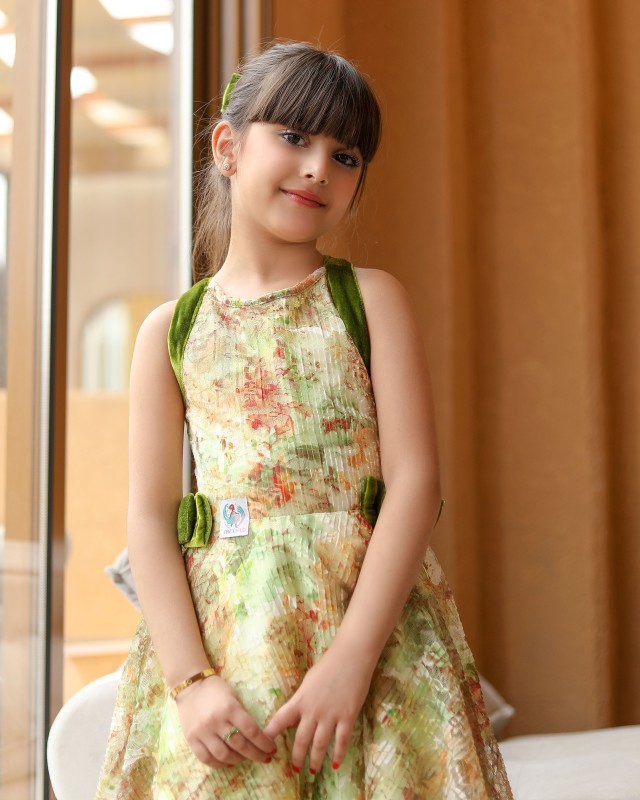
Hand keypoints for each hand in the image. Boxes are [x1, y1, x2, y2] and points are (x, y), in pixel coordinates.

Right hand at [175, 675, 277, 768]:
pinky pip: (206, 759)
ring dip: (239, 760)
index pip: (251, 730)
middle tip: (265, 758)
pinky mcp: (191, 739)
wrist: (191, 687)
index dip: (264, 743)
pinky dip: (220, 764)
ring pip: (224, 755)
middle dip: (256, 754)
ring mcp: (202, 732)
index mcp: (230, 708)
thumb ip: (243, 715)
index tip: (272, 749)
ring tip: (246, 759)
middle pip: (240, 745)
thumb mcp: (234, 697)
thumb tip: (258, 736)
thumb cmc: (217, 690)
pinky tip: (229, 762)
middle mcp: (216, 721)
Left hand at [263, 644, 374, 773]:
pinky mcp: (347, 716)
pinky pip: (341, 741)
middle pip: (301, 739)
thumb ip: (302, 700)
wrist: (351, 656)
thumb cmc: (329, 664)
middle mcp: (312, 710)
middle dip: (297, 756)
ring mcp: (330, 715)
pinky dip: (338, 754)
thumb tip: (297, 716)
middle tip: (295, 769)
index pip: (280, 720)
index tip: (264, 745)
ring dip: (315, 760)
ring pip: (320, 744)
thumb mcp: (309, 681)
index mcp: (300, 699)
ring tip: (313, 770)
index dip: (271, 734)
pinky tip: (335, 764)